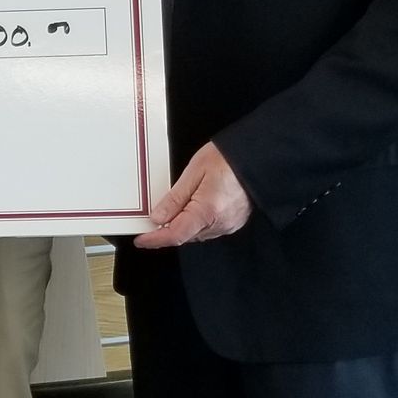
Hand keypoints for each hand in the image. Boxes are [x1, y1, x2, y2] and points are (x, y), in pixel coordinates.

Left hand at [133, 143, 251, 248]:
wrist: (256, 158)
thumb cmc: (228, 159)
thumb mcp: (194, 172)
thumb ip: (175, 198)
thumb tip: (158, 217)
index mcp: (207, 210)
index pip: (175, 235)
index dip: (155, 240)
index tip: (141, 240)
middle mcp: (219, 223)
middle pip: (184, 236)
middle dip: (167, 229)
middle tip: (154, 218)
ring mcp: (229, 224)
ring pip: (196, 233)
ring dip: (182, 225)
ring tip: (178, 205)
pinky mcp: (234, 222)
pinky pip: (208, 228)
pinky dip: (196, 222)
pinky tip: (194, 207)